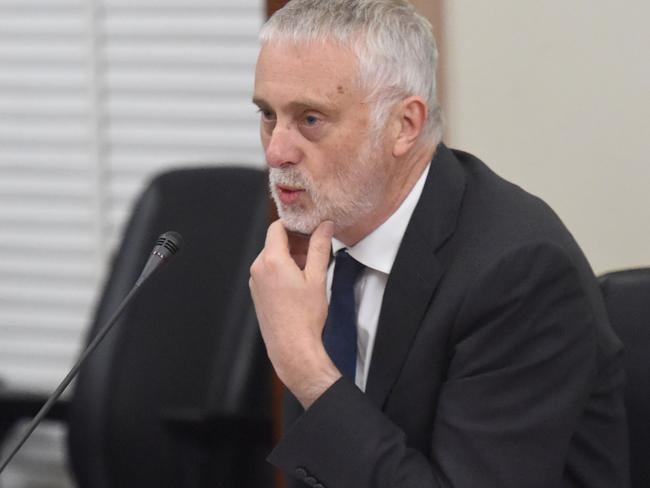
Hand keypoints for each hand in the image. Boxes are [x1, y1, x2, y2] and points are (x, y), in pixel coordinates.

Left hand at [249, 220, 340, 407]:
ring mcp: (255, 281)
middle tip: (316, 252)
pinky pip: (268, 271)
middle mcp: (258, 268)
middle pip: (275, 242)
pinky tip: (299, 284)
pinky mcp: (257, 292)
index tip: (310, 230)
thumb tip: (324, 226)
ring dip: (290, 257)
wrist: (292, 347)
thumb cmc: (305, 317)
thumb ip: (320, 247)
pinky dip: (283, 270)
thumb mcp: (317, 277)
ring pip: (272, 257)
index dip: (295, 225)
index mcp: (271, 260)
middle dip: (296, 243)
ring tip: (310, 271)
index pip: (278, 227)